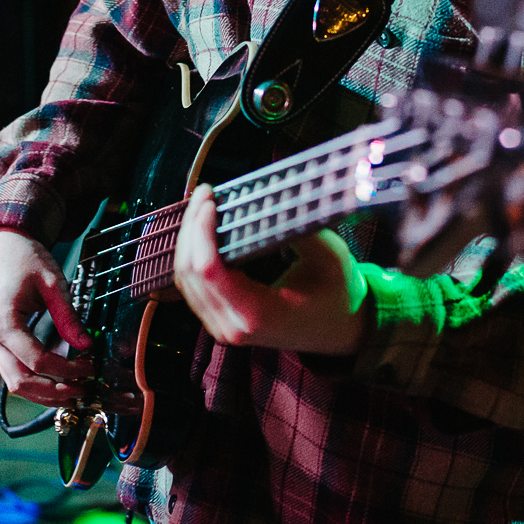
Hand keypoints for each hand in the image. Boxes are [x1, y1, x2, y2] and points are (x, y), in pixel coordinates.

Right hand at [0, 229, 94, 406]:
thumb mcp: (52, 281)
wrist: (0, 244)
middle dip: (53, 392)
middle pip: (20, 381)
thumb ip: (68, 316)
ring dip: (43, 393)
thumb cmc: (24, 258)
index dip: (65, 370)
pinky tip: (59, 379)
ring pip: (14, 382)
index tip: (89, 367)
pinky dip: (35, 380)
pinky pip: (14, 370)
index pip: (36, 360)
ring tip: (74, 392)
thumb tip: (87, 344)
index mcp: (3, 322)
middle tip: (83, 390)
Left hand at [173, 185, 367, 355]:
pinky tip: (202, 229)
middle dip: (191, 227)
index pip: (209, 270)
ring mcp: (222, 327)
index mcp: (258, 314)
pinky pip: (192, 286)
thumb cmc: (338, 294)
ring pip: (184, 279)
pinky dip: (192, 255)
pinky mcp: (219, 320)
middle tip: (205, 193)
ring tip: (202, 205)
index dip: (201, 231)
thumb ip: (300, 228)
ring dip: (188, 239)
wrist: (339, 329)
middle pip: (189, 272)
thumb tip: (274, 195)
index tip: (211, 199)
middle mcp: (233, 326)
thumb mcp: (329, 257)